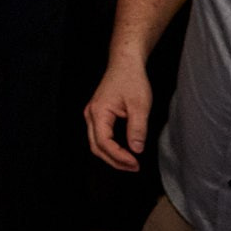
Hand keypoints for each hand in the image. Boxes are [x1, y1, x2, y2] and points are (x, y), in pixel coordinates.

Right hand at [83, 56, 153, 172]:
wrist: (125, 63)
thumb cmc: (131, 80)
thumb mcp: (140, 105)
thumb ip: (137, 129)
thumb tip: (136, 150)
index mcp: (98, 112)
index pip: (103, 142)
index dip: (119, 157)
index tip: (135, 163)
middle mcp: (91, 114)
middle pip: (96, 146)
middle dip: (114, 161)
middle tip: (134, 167)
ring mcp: (92, 114)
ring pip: (96, 143)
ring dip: (112, 156)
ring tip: (131, 162)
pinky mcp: (98, 114)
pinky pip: (99, 136)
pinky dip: (110, 147)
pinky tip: (124, 151)